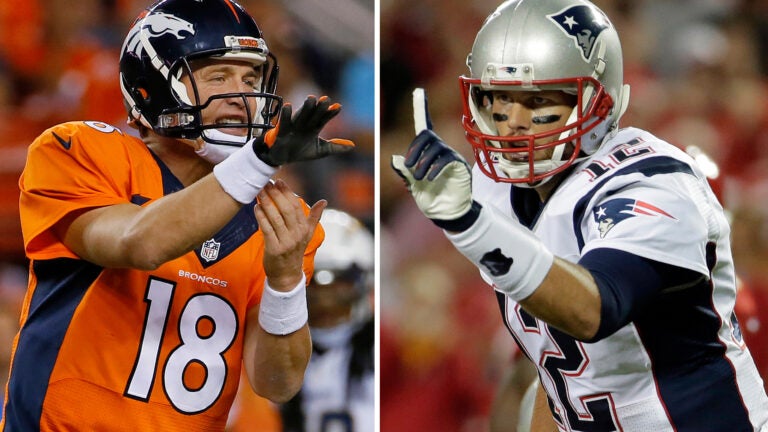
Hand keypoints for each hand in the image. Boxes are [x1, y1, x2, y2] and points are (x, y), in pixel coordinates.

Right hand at [253, 96, 354, 165]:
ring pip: (300, 116)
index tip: (339, 107)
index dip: (330, 113)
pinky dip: (285, 115)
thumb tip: (353, 146)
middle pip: (313, 115)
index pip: (324, 119)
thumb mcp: (320, 151)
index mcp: (314, 128)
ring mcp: (293, 127)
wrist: (281, 158)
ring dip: (305, 108)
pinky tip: (288, 106)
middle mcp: (304, 124)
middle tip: (326, 99)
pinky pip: (284, 122)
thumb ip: (335, 147)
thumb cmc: (300, 150)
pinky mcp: (281, 132)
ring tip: (311, 98)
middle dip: (320, 108)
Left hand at [255, 180, 325, 290]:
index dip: (287, 192)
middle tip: (266, 183)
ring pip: (275, 218)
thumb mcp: (307, 234)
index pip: (296, 206)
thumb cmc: (295, 251)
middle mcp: (297, 234)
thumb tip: (324, 201)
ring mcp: (286, 242)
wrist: (287, 274)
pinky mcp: (274, 249)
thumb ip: (314, 217)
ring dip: (266, 203)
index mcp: (305, 228)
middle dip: (275, 194)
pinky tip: (256, 207)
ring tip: (259, 192)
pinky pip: (266, 229)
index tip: (279, 181)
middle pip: (286, 209)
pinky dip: (261, 217)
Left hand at [391, 88, 472, 221]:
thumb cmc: (429, 197)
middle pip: (426, 135)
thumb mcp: (410, 184)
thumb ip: (403, 171)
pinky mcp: (459, 165)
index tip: (418, 90)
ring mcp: (450, 156)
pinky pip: (446, 159)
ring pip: (435, 147)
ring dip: (423, 163)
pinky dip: (435, 168)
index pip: (423, 124)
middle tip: (409, 167)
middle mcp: (439, 149)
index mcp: (426, 150)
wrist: (445, 212)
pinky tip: (430, 179)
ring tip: (419, 179)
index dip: (420, 107)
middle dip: (415, 149)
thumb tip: (395, 158)